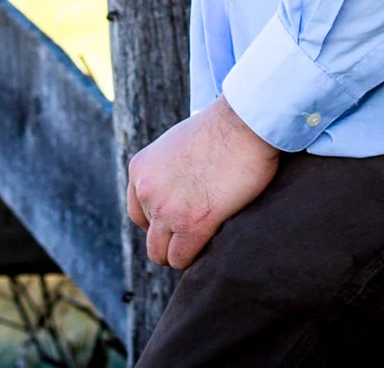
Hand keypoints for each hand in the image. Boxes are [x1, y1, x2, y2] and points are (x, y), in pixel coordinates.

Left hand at [125, 97, 280, 269]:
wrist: (243, 123)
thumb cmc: (223, 129)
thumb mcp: (178, 144)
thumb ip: (169, 169)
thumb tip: (180, 190)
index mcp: (140, 169)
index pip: (139, 213)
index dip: (160, 223)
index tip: (181, 222)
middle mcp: (146, 190)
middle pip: (149, 237)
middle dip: (170, 240)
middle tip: (196, 235)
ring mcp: (166, 209)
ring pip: (162, 254)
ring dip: (181, 253)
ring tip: (205, 244)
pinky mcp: (192, 224)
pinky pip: (182, 258)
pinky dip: (196, 259)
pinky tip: (213, 244)